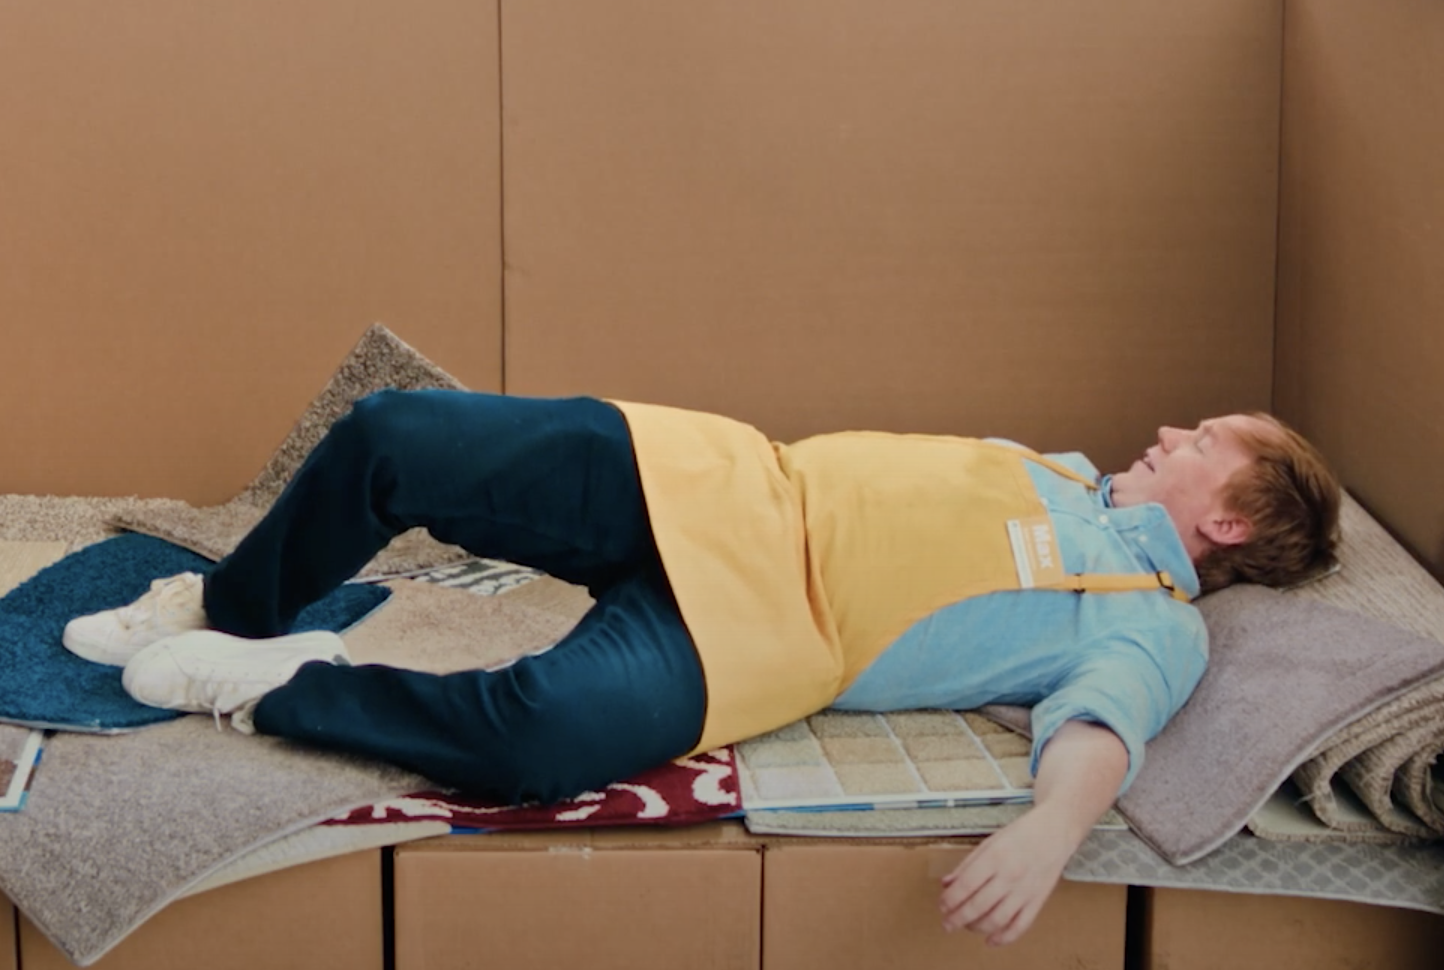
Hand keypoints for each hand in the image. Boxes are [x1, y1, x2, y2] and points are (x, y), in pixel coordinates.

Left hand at [937, 808, 1075, 945]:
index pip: (965, 886)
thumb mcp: (988, 843)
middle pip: (978, 906)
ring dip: (976, 928)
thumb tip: (947, 884)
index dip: (950, 900)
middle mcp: (1010, 876)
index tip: (942, 906)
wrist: (1054, 832)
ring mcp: (1025, 891)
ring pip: (997, 919)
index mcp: (994, 858)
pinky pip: (1020, 926)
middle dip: (957, 918)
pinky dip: (1004, 937)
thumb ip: (966, 865)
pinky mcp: (1038, 901)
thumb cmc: (1020, 834)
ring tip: (966, 926)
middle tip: (947, 923)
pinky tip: (991, 940)